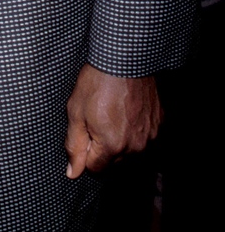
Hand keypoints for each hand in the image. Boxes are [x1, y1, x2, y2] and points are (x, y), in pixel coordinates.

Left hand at [65, 63, 161, 178]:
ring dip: (119, 141)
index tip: (83, 133)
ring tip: (111, 114)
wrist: (123, 59)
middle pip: (113, 162)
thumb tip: (72, 172)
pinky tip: (126, 112)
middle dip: (101, 148)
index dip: (85, 152)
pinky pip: (144, 137)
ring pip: (130, 151)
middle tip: (95, 120)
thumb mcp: (76, 112)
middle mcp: (135, 147)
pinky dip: (134, 130)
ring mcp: (149, 136)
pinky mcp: (159, 124)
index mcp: (112, 146)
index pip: (95, 168)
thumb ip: (74, 146)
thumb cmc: (97, 83)